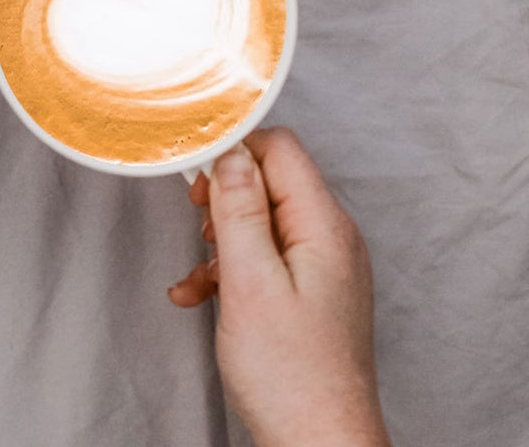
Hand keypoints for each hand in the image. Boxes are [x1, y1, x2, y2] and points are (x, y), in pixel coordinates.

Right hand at [168, 128, 390, 446]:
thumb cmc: (293, 379)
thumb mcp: (251, 283)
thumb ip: (240, 211)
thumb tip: (230, 152)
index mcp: (323, 226)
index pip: (280, 148)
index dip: (234, 153)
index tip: (197, 176)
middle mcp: (330, 239)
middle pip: (270, 182)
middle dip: (224, 198)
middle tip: (198, 223)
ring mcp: (322, 268)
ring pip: (262, 223)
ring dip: (222, 240)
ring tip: (200, 274)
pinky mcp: (310, 295)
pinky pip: (265, 260)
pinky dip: (230, 271)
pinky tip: (201, 297)